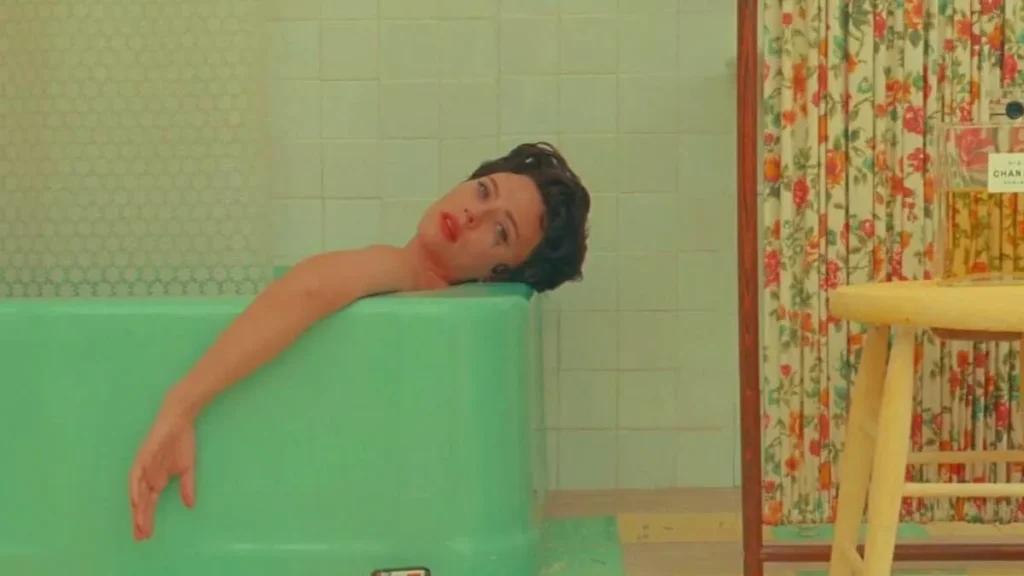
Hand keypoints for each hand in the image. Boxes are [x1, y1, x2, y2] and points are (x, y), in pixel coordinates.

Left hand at [129, 406, 196, 540]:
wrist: (180, 420)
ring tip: (138, 523)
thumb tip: (190, 505)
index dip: (147, 519)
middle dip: (140, 519)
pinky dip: (136, 487)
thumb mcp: (187, 468)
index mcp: (156, 479)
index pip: (149, 503)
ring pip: (138, 491)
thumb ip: (187, 486)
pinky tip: (136, 500)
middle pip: (141, 501)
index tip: (146, 536)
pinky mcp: (143, 456)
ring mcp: (143, 466)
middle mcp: (146, 475)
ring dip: (137, 507)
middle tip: (140, 536)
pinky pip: (137, 474)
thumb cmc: (182, 442)